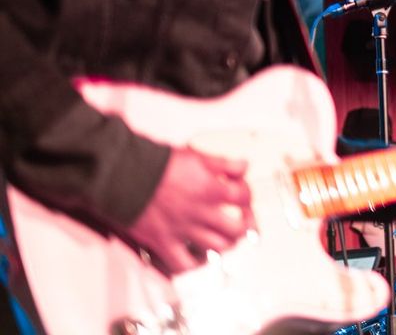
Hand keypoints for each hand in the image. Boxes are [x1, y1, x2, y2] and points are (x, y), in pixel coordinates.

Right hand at [125, 147, 251, 274]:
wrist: (124, 176)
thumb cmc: (155, 165)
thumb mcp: (195, 156)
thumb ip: (222, 163)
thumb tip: (241, 167)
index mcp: (211, 190)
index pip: (244, 198)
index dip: (247, 196)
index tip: (241, 196)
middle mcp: (201, 213)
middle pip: (236, 229)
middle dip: (242, 226)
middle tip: (240, 222)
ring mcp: (184, 230)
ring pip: (217, 247)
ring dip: (223, 244)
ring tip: (222, 239)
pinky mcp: (164, 242)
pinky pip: (184, 264)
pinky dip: (193, 264)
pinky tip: (196, 257)